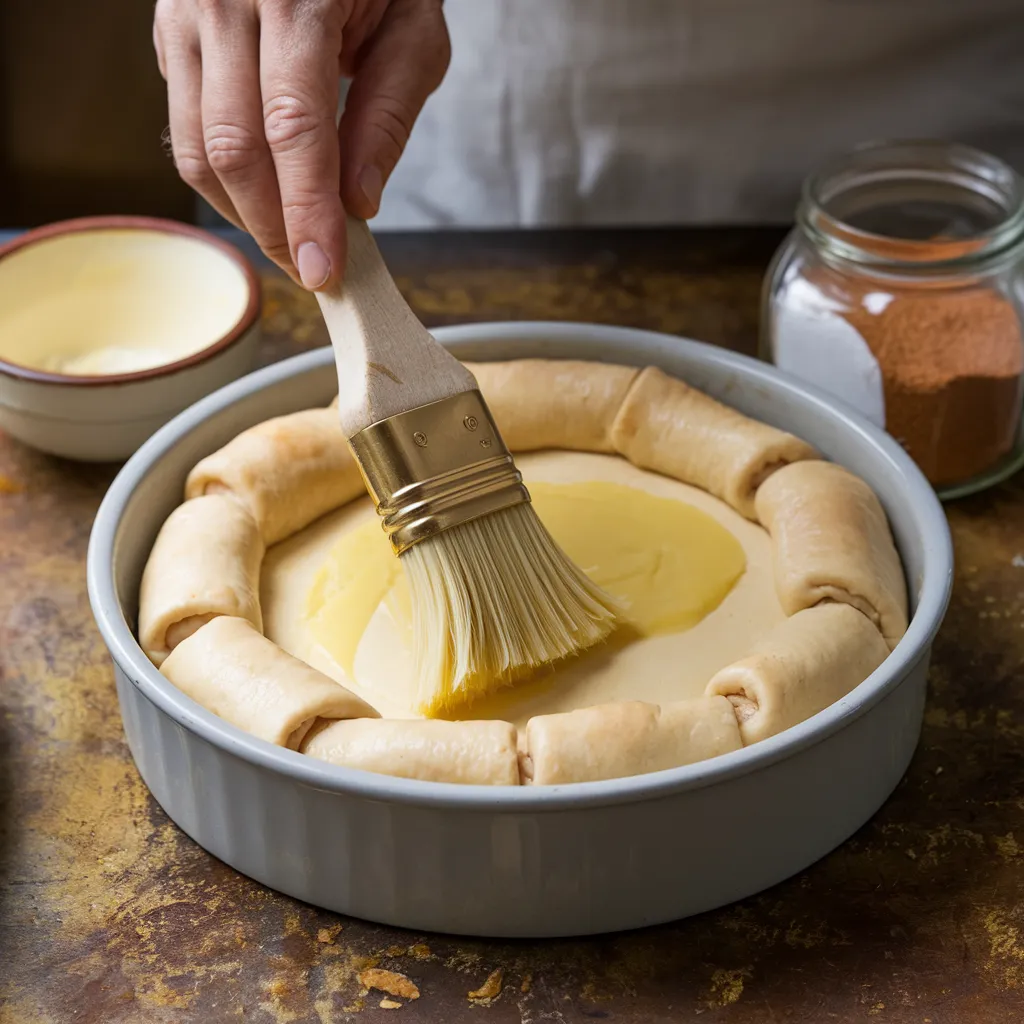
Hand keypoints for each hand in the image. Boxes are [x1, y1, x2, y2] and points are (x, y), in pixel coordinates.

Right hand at [153, 0, 449, 289]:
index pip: (293, 128)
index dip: (306, 210)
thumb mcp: (414, 32)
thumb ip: (387, 116)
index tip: (322, 269)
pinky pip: (183, 126)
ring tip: (290, 236)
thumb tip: (357, 204)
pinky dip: (223, 177)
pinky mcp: (170, 33)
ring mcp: (186, 15)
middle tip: (310, 268)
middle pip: (233, 148)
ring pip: (196, 148)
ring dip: (243, 212)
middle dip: (273, 226)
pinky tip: (263, 191)